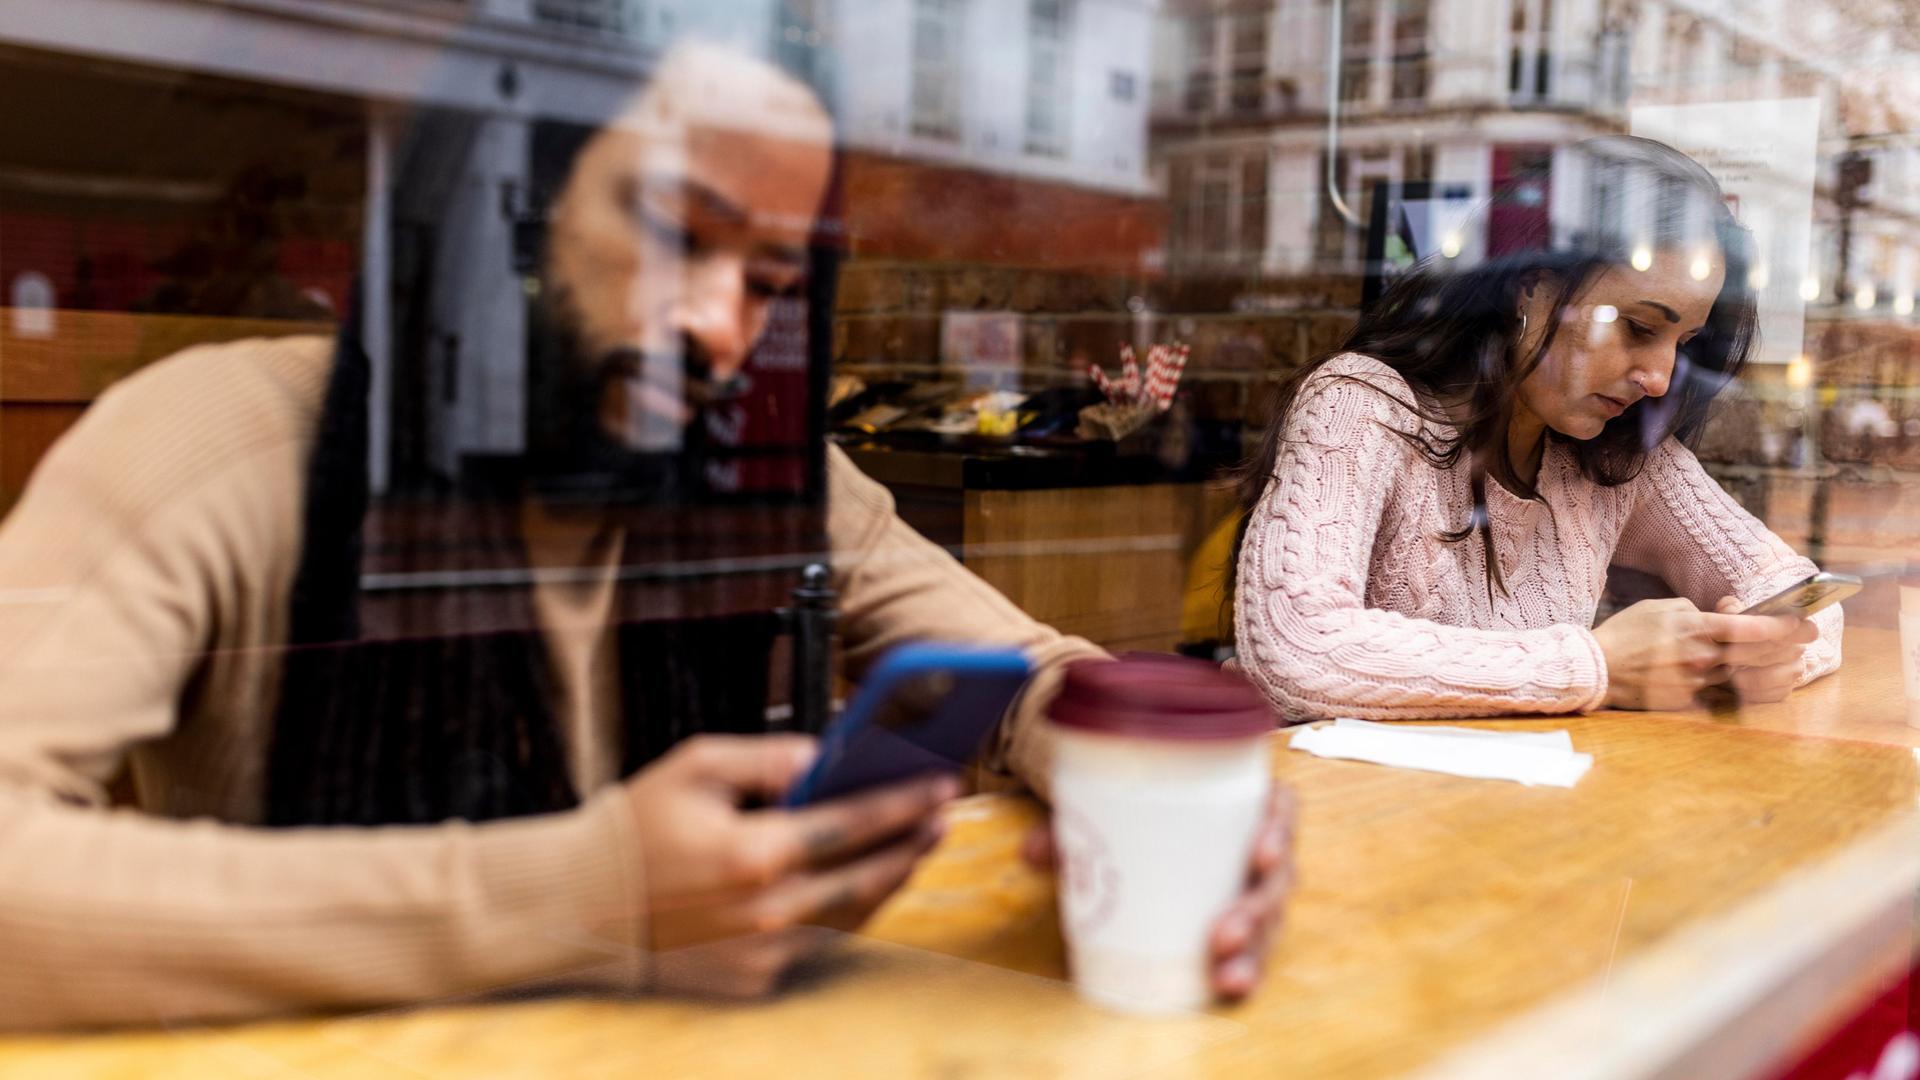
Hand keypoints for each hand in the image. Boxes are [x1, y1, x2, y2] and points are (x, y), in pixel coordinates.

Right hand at [625, 735, 960, 995]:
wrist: (579, 906)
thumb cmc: (638, 826)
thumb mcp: (697, 765)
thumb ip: (770, 756)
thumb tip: (828, 755)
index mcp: (754, 853)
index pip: (854, 822)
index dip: (906, 802)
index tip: (943, 784)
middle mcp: (767, 912)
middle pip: (869, 875)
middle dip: (913, 842)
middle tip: (942, 816)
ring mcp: (764, 954)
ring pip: (853, 915)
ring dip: (890, 879)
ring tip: (913, 845)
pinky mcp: (755, 981)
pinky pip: (820, 943)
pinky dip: (848, 912)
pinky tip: (865, 883)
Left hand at [1022, 784, 1298, 1000]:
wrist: (1136, 828)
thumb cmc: (1137, 811)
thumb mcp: (1108, 809)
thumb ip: (1074, 827)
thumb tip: (1032, 852)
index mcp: (1241, 804)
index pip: (1280, 809)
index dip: (1280, 831)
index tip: (1259, 856)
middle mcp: (1257, 848)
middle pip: (1276, 878)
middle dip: (1255, 911)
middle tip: (1222, 935)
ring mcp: (1252, 889)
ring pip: (1269, 921)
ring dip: (1253, 952)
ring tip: (1225, 976)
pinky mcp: (1242, 924)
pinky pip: (1256, 948)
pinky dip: (1245, 968)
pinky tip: (1229, 986)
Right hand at [1592, 597, 1805, 709]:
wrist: (1596, 669)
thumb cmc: (1626, 633)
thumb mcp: (1660, 607)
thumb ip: (1698, 608)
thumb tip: (1729, 610)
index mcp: (1694, 628)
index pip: (1749, 626)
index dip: (1781, 624)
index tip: (1801, 621)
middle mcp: (1701, 656)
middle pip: (1758, 653)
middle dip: (1789, 644)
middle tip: (1808, 637)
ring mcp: (1697, 681)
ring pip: (1749, 677)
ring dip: (1777, 668)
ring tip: (1795, 662)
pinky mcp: (1690, 700)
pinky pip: (1731, 696)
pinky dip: (1756, 690)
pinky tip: (1772, 684)